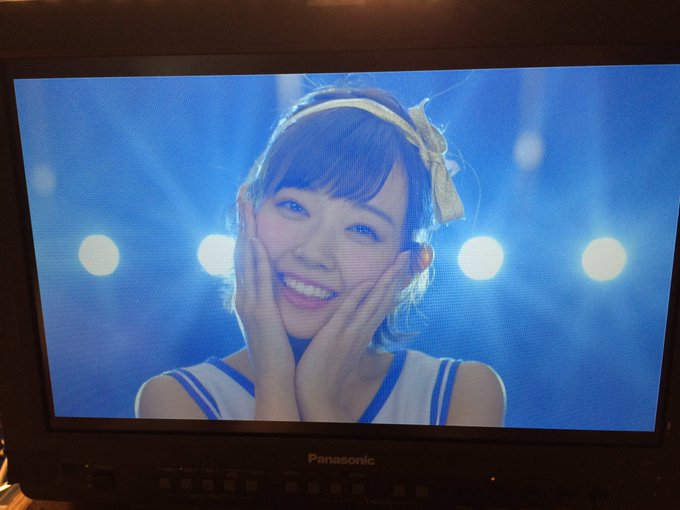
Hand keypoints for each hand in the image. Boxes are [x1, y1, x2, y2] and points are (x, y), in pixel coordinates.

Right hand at [233, 191, 297, 419]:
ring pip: (245, 259)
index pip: (246, 255)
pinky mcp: (259, 311)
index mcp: (248, 295)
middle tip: (243, 194)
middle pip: (241, 250)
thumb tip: (275, 279)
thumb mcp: (271, 317)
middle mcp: (244, 295)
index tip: (248, 206)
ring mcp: (249, 302)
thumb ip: (270, 297)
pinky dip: (254, 259)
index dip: (246, 229)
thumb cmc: (276, 347)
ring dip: (246, 230)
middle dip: (242, 221)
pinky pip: (257, 280)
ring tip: (246, 206)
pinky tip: (255, 241)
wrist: (273, 375)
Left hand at [294, 251, 410, 421]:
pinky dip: (358, 297)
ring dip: (385, 282)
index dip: (393, 284)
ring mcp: (349, 333)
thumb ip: (352, 331)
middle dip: (395, 276)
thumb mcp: (344, 348)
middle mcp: (361, 330)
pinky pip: (347, 312)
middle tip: (406, 254)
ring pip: (372, 303)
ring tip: (396, 262)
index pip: (383, 303)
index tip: (402, 265)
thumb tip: (357, 320)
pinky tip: (366, 282)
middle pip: (383, 299)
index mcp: (363, 332)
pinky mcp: (334, 336)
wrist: (316, 394)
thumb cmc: (326, 371)